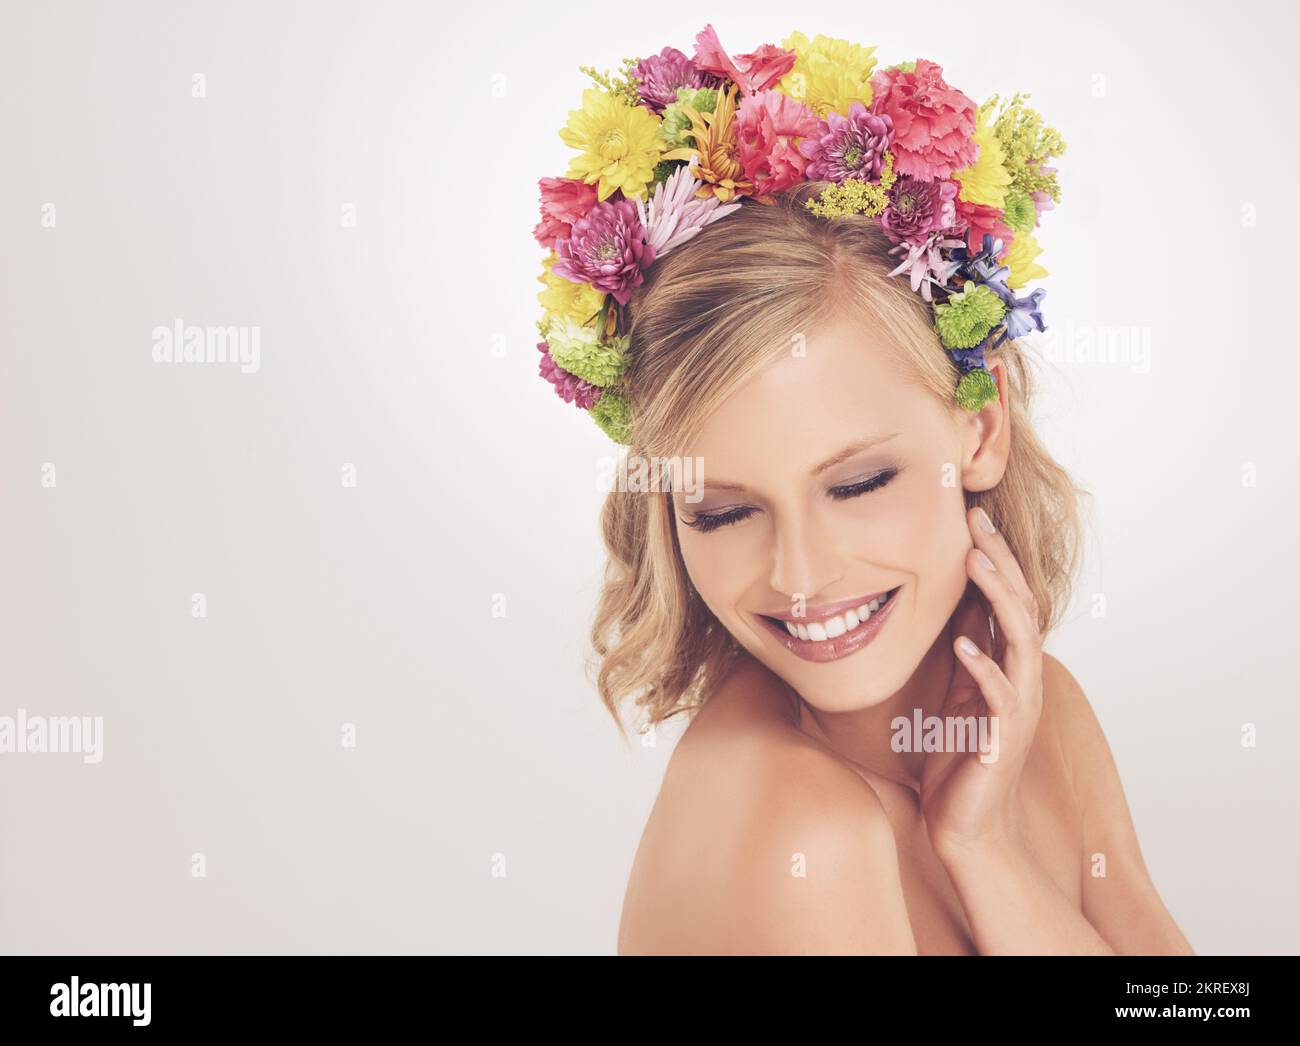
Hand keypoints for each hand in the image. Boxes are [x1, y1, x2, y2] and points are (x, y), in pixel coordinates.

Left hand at [920, 506, 1045, 863]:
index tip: (972, 518)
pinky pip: (1002, 698)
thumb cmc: (955, 761)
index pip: (1008, 600)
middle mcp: (1020, 682)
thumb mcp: (955, 694)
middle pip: (1021, 608)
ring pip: (1021, 642)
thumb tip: (956, 603)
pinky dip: (985, 669)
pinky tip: (965, 646)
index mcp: (1007, 668)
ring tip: (975, 565)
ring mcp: (1016, 710)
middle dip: (1000, 562)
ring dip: (999, 600)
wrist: (965, 827)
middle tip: (976, 521)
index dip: (995, 559)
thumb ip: (964, 652)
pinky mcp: (1003, 740)